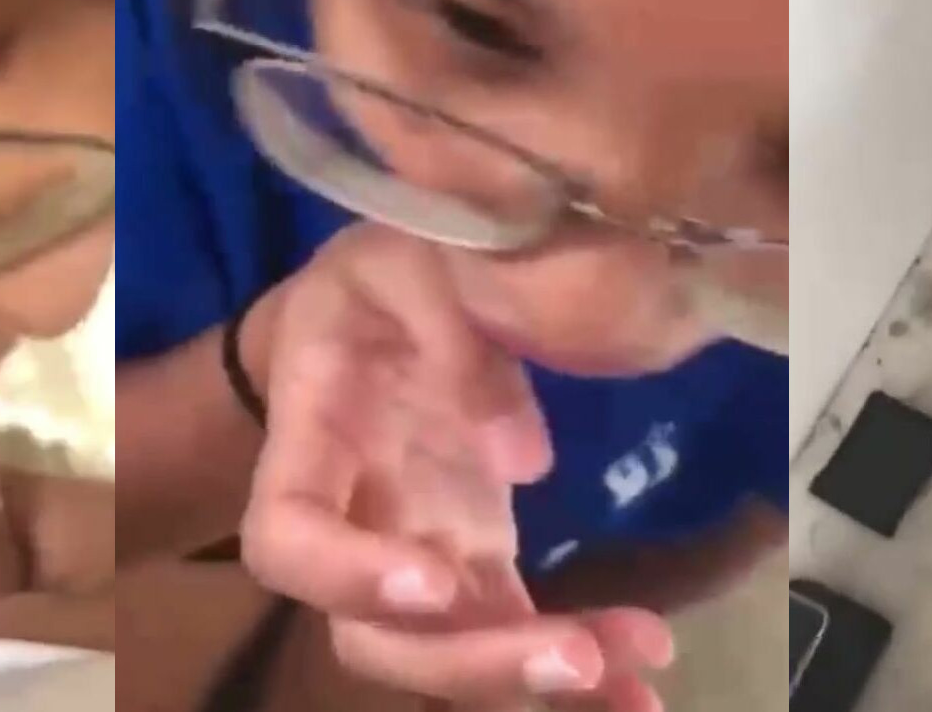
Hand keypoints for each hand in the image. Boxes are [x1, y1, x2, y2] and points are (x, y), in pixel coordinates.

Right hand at [240, 224, 672, 709]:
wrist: (369, 308)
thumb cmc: (372, 281)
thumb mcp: (403, 262)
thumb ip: (449, 333)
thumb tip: (523, 459)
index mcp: (308, 445)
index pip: (289, 540)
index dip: (347, 576)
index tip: (437, 583)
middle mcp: (350, 526)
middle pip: (373, 638)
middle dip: (471, 662)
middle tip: (574, 658)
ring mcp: (413, 554)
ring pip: (448, 654)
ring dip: (534, 680)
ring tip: (638, 675)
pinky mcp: (474, 560)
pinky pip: (511, 632)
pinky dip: (574, 667)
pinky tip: (642, 686)